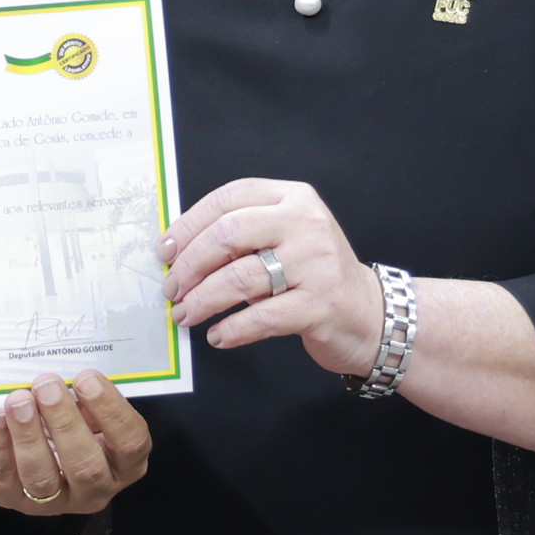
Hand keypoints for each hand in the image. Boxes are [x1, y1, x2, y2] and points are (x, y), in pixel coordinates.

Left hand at [0, 372, 152, 516]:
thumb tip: (68, 375)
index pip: (131, 444)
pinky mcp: (12, 498)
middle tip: (47, 386)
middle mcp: (93, 490)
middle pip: (87, 467)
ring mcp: (53, 501)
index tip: (87, 379)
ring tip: (19, 401)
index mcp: (122, 464)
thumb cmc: (64, 423)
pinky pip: (4, 475)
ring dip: (29, 435)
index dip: (112, 411)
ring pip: (42, 477)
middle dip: (65, 423)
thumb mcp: (85, 411)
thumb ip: (85, 398)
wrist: (24, 446)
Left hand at [163, 179, 383, 381]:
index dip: (189, 224)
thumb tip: (178, 253)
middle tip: (171, 289)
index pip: (230, 198)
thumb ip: (243, 236)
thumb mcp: (285, 239)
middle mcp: (306, 224)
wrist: (369, 314)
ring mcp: (317, 263)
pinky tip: (217, 336)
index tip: (165, 251)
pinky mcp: (320, 305)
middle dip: (190, 264)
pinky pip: (261, 317)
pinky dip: (232, 329)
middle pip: (229, 233)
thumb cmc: (315, 276)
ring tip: (185, 315)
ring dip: (203, 299)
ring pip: (240, 277)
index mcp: (293, 198)